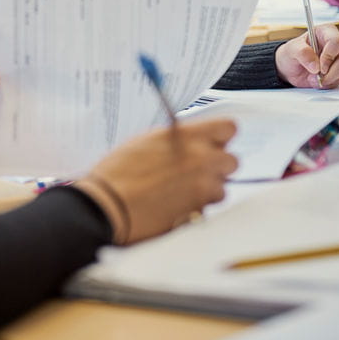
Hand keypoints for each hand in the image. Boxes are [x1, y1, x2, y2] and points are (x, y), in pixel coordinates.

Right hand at [76, 119, 237, 244]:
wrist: (107, 206)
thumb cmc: (118, 172)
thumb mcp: (147, 141)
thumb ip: (177, 139)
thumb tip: (192, 141)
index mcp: (187, 136)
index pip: (228, 128)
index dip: (220, 136)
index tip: (212, 142)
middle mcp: (201, 159)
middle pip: (231, 160)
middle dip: (216, 166)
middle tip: (195, 170)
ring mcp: (202, 187)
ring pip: (222, 187)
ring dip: (206, 189)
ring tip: (178, 191)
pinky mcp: (199, 212)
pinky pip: (208, 208)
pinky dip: (195, 207)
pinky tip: (173, 205)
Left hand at [275, 24, 338, 87]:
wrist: (290, 67)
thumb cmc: (291, 53)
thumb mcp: (291, 50)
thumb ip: (302, 53)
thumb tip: (315, 66)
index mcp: (325, 32)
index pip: (337, 40)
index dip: (330, 54)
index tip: (320, 66)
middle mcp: (336, 44)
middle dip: (330, 71)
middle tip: (317, 76)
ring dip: (327, 78)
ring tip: (312, 78)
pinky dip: (327, 83)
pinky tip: (316, 80)